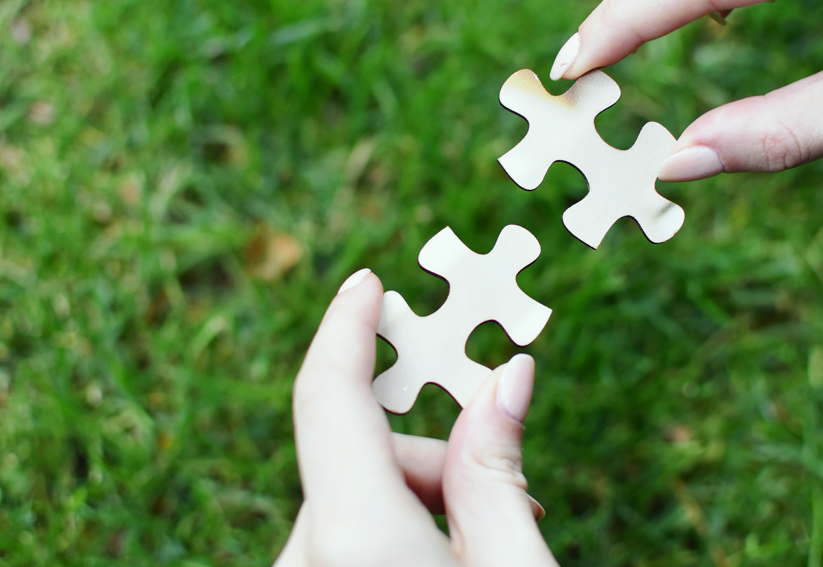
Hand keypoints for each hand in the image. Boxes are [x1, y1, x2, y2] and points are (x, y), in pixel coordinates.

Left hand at [273, 269, 556, 566]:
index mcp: (357, 537)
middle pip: (358, 461)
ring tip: (485, 544)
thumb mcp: (515, 563)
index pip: (331, 398)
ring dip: (414, 500)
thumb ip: (494, 467)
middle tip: (517, 499)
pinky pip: (338, 541)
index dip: (347, 329)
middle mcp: (306, 562)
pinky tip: (442, 560)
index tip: (367, 284)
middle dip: (432, 459)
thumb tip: (507, 375)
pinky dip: (388, 533)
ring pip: (349, 502)